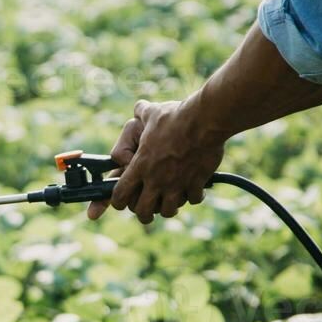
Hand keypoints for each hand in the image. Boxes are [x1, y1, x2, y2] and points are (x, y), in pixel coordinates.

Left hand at [86, 98, 225, 223]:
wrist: (204, 120)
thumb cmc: (175, 116)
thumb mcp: (152, 112)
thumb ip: (141, 113)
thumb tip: (138, 107)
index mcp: (140, 165)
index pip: (120, 194)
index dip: (118, 201)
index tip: (122, 200)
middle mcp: (156, 179)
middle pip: (142, 211)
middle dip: (143, 213)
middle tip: (148, 209)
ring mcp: (176, 184)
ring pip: (168, 211)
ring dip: (168, 208)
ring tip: (171, 201)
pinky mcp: (196, 183)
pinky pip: (193, 199)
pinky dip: (193, 196)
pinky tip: (195, 189)